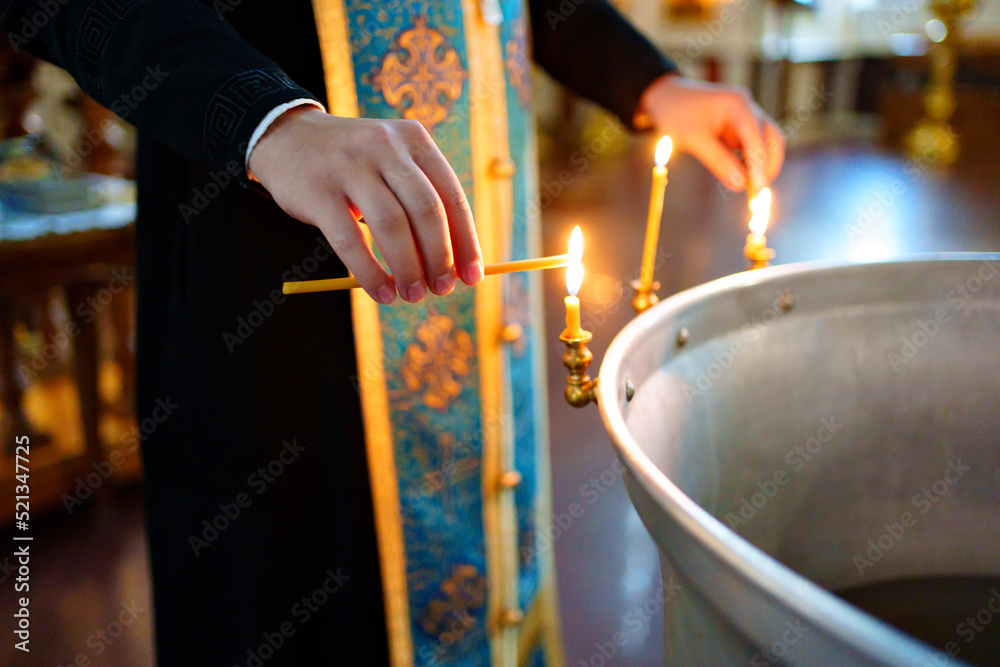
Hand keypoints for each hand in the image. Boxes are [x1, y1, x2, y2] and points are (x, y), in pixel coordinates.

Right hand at [248, 107, 482, 303]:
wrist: (287, 137)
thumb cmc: (354, 165)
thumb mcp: (393, 165)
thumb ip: (422, 205)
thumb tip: (455, 266)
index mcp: (414, 139)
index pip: (451, 195)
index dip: (465, 241)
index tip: (473, 276)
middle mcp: (385, 147)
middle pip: (426, 210)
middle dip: (439, 258)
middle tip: (443, 290)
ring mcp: (349, 165)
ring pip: (390, 225)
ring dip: (408, 268)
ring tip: (413, 296)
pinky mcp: (318, 190)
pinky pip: (350, 240)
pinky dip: (370, 273)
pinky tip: (382, 293)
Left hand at [639, 74, 784, 192]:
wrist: (666, 96)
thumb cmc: (675, 113)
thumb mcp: (693, 139)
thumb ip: (717, 161)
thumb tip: (740, 185)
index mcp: (738, 104)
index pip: (757, 139)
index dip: (760, 167)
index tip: (757, 192)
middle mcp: (748, 107)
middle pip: (772, 140)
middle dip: (768, 167)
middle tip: (757, 196)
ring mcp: (746, 115)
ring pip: (767, 143)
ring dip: (762, 166)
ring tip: (750, 190)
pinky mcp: (740, 126)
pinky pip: (753, 146)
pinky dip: (751, 162)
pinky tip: (742, 177)